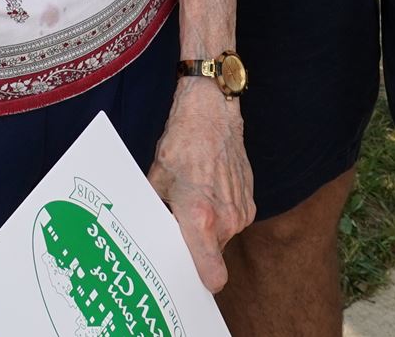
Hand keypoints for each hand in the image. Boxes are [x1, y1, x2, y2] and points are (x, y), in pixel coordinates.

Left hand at [150, 81, 253, 291]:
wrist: (212, 112)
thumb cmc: (181, 143)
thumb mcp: (155, 180)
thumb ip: (154, 214)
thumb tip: (144, 238)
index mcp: (199, 217)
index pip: (212, 275)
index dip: (198, 282)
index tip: (183, 279)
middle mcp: (226, 219)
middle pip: (210, 258)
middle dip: (194, 250)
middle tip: (175, 232)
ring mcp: (241, 211)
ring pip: (221, 240)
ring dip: (207, 231)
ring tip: (191, 206)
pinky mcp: (250, 202)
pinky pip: (232, 222)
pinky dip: (219, 216)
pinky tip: (206, 193)